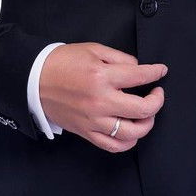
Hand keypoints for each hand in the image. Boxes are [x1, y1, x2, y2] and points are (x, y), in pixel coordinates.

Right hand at [39, 42, 167, 151]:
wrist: (34, 79)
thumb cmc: (62, 62)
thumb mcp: (93, 50)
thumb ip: (120, 58)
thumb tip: (138, 68)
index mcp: (102, 76)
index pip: (140, 77)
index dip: (156, 73)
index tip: (161, 71)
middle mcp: (100, 101)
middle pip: (143, 109)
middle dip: (157, 100)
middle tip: (157, 93)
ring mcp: (94, 120)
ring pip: (132, 133)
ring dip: (147, 124)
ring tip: (146, 114)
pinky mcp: (86, 132)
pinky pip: (113, 145)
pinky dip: (128, 142)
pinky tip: (132, 131)